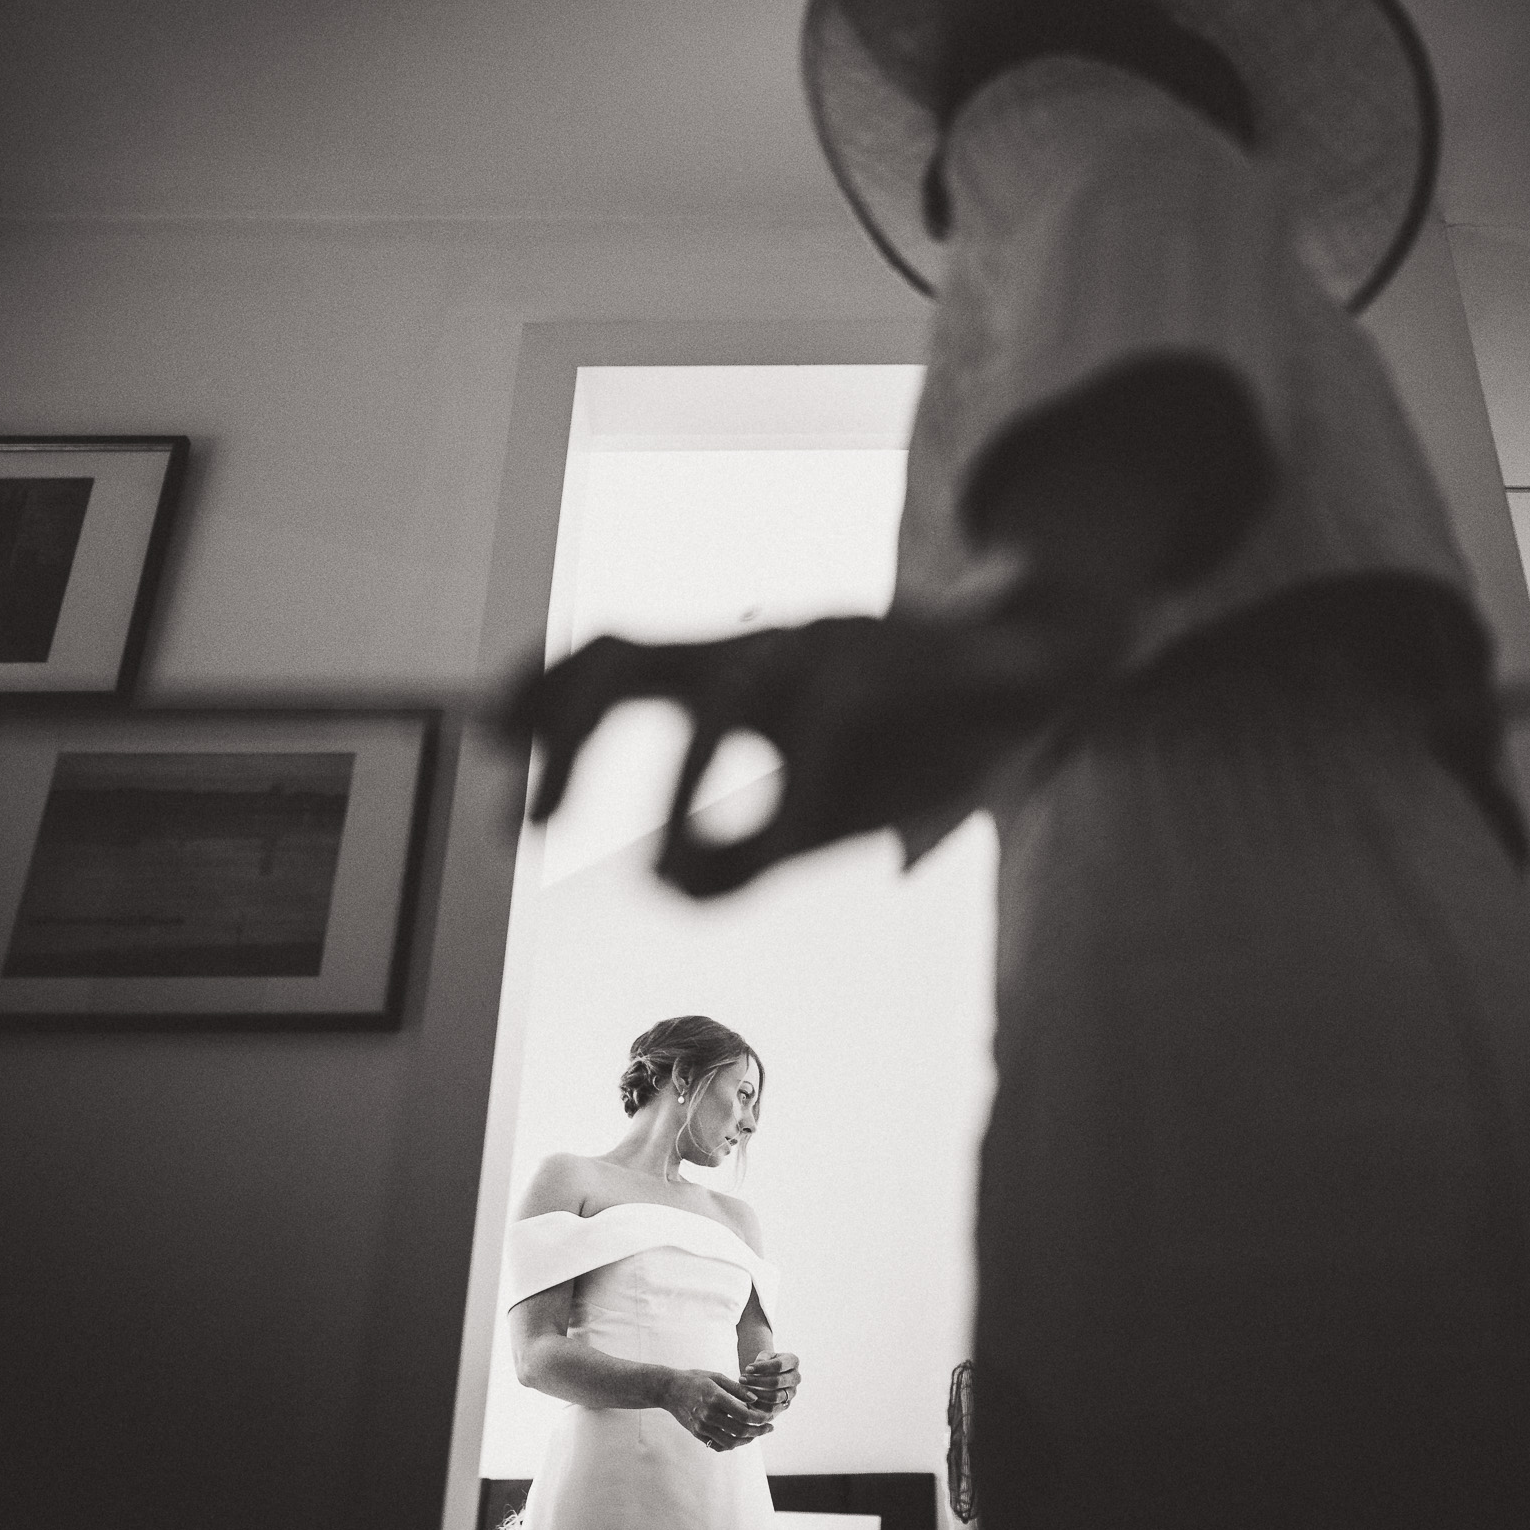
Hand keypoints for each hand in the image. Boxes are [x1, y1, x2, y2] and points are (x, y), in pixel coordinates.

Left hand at [494, 614, 1086, 897]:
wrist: (1045, 663)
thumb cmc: (926, 733)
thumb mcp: (826, 812)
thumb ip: (749, 851)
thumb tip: (660, 885)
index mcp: (734, 671)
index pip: (610, 653)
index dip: (536, 689)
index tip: (484, 743)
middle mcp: (762, 645)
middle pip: (630, 652)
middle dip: (564, 733)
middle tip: (525, 828)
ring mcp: (826, 644)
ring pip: (723, 690)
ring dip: (672, 783)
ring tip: (648, 866)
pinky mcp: (894, 662)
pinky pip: (823, 725)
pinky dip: (786, 801)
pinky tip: (781, 856)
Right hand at [660, 1368, 773, 1451]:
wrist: (669, 1390)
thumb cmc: (695, 1379)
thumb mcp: (717, 1377)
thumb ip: (737, 1389)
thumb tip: (755, 1399)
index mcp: (716, 1398)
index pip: (744, 1415)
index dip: (760, 1419)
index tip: (769, 1417)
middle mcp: (709, 1415)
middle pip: (740, 1431)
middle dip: (758, 1431)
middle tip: (769, 1428)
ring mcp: (702, 1426)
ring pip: (730, 1442)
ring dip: (747, 1440)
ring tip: (756, 1434)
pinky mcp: (697, 1433)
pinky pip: (717, 1445)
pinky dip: (731, 1444)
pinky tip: (739, 1438)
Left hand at [740, 1351, 800, 1415]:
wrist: (769, 1374)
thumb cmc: (765, 1362)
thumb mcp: (763, 1356)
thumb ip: (760, 1360)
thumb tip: (751, 1370)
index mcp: (793, 1361)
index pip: (778, 1365)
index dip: (762, 1367)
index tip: (747, 1368)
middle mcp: (796, 1377)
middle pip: (777, 1382)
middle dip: (757, 1381)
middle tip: (741, 1379)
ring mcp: (792, 1392)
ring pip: (775, 1397)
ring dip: (757, 1394)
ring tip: (743, 1389)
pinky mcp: (786, 1404)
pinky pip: (772, 1408)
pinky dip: (759, 1404)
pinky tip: (748, 1398)